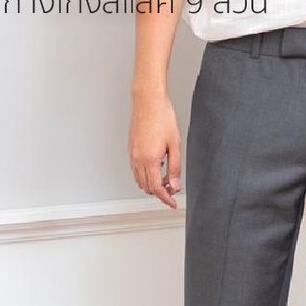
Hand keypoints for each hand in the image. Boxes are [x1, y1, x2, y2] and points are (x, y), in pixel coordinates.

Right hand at [128, 88, 181, 208]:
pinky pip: (136, 170)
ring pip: (140, 180)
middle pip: (147, 187)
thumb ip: (175, 167)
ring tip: (166, 179)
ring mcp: (132, 154)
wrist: (148, 101)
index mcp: (150, 159)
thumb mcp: (175, 145)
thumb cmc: (162, 118)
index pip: (156, 188)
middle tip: (173, 189)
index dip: (166, 199)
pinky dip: (145, 175)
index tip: (173, 203)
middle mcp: (138, 159)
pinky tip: (157, 168)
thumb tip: (175, 185)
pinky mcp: (131, 149)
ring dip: (152, 184)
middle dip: (160, 192)